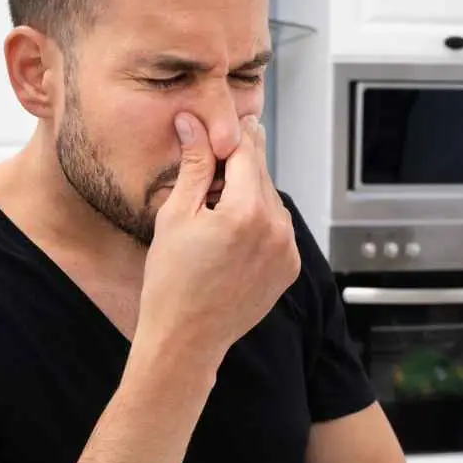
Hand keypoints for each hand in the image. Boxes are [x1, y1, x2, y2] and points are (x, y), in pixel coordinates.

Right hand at [135, 112, 301, 370]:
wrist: (187, 339)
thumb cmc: (172, 282)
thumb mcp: (175, 216)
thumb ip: (193, 165)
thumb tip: (193, 123)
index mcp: (247, 210)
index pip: (245, 150)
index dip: (227, 134)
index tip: (215, 125)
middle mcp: (277, 227)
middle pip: (259, 173)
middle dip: (235, 165)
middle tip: (206, 170)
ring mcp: (288, 249)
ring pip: (269, 199)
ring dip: (246, 193)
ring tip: (212, 213)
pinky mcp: (289, 266)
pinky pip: (276, 227)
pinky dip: (257, 221)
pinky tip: (228, 236)